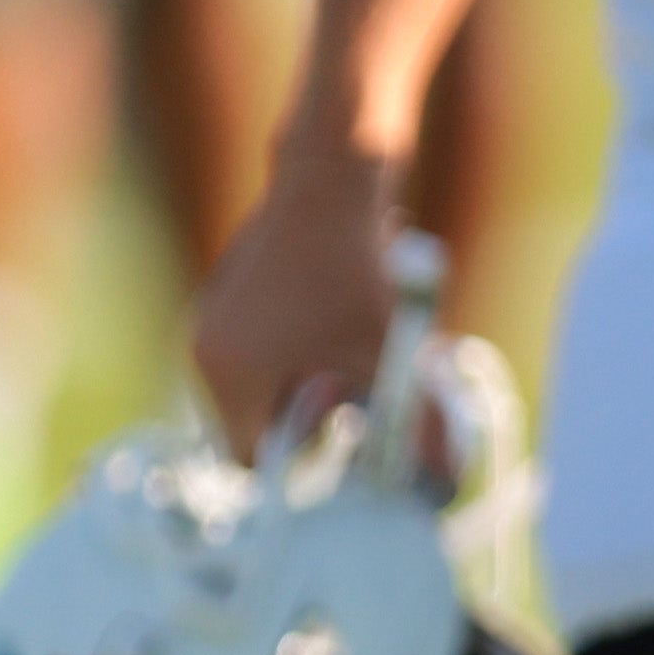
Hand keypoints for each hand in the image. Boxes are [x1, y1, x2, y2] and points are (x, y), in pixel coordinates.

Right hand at [186, 131, 409, 457]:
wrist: (331, 174)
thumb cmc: (357, 270)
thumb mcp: (393, 353)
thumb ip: (415, 423)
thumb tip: (449, 479)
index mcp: (228, 376)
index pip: (253, 459)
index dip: (304, 461)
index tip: (347, 442)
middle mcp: (204, 352)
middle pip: (256, 423)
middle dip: (310, 421)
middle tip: (358, 402)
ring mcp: (213, 318)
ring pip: (263, 384)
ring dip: (309, 384)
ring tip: (354, 359)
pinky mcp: (230, 292)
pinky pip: (262, 347)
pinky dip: (299, 351)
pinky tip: (339, 323)